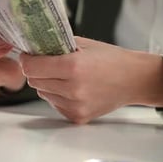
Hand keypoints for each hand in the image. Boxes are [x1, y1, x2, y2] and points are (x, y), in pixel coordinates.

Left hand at [19, 37, 162, 123]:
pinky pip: (55, 105)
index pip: (31, 67)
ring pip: (43, 94)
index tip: (29, 55)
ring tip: (65, 76)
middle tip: (48, 64)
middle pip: (34, 82)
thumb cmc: (112, 60)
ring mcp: (76, 106)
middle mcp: (73, 89)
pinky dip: (58, 96)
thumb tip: (34, 46)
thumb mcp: (84, 45)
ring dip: (48, 84)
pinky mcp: (78, 117)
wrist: (135, 80)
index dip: (28, 59)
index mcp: (73, 67)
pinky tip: (73, 88)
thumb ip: (58, 45)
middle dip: (37, 71)